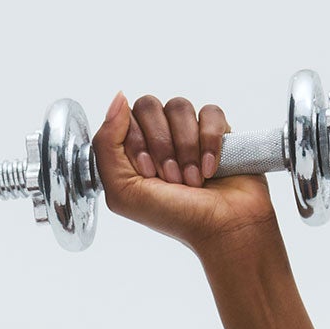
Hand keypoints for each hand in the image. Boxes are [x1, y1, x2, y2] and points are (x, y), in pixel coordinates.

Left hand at [92, 92, 278, 258]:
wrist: (224, 229)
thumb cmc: (176, 218)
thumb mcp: (123, 192)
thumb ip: (106, 146)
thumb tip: (117, 99)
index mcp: (131, 152)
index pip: (122, 117)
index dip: (136, 143)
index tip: (148, 174)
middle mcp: (158, 139)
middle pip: (149, 106)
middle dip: (161, 145)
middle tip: (172, 178)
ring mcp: (188, 133)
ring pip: (179, 107)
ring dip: (186, 147)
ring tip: (193, 179)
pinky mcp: (217, 131)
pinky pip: (209, 112)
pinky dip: (210, 142)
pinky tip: (212, 168)